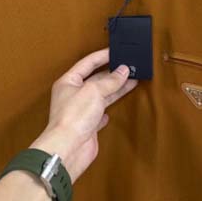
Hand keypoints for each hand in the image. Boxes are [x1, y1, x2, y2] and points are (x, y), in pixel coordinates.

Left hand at [29, 47, 137, 183]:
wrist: (69, 148)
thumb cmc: (74, 116)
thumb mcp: (94, 91)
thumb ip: (110, 80)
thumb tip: (124, 70)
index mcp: (69, 81)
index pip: (87, 63)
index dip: (102, 56)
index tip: (117, 51)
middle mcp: (73, 95)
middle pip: (96, 79)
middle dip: (112, 73)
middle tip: (129, 66)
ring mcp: (81, 111)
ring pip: (101, 95)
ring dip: (116, 89)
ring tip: (132, 80)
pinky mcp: (88, 126)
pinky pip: (100, 114)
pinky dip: (107, 110)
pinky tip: (113, 109)